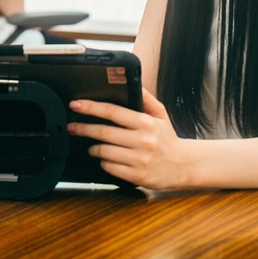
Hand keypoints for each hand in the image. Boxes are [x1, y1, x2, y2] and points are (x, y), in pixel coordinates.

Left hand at [67, 90, 189, 188]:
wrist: (184, 165)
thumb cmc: (168, 138)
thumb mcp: (160, 114)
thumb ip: (145, 98)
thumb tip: (133, 82)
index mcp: (145, 123)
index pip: (112, 111)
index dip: (90, 107)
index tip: (76, 105)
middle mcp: (143, 141)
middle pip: (103, 132)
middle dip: (83, 128)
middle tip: (73, 127)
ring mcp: (139, 160)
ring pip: (104, 152)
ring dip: (93, 148)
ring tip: (91, 146)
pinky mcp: (137, 177)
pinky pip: (110, 168)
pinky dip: (103, 162)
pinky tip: (105, 159)